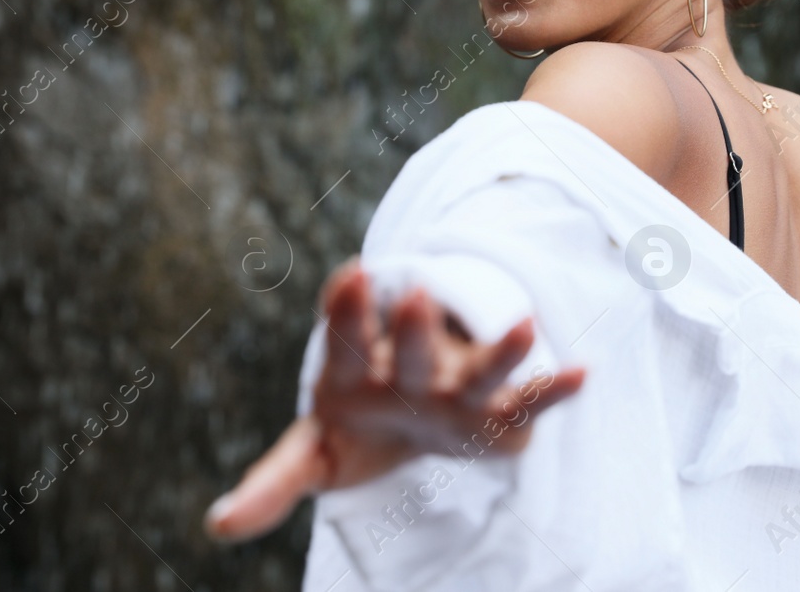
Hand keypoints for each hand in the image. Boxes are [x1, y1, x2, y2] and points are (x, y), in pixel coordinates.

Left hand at [201, 256, 585, 542]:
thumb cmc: (358, 425)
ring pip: (480, 366)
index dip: (349, 309)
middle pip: (414, 350)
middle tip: (419, 296)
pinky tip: (582, 374)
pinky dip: (554, 389)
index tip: (351, 273)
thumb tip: (216, 526)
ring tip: (527, 324)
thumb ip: (271, 483)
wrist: (415, 415)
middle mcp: (412, 370)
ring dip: (501, 349)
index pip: (348, 335)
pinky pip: (528, 401)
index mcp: (359, 371)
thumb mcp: (313, 452)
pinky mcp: (495, 413)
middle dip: (418, 329)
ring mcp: (457, 388)